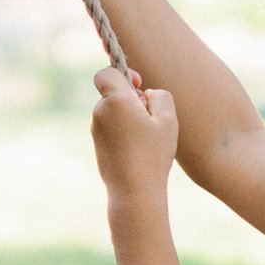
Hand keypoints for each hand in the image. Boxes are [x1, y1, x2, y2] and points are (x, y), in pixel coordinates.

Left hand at [91, 64, 177, 198]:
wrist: (134, 191)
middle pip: (113, 92)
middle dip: (130, 99)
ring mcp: (96, 129)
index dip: (122, 74)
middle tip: (149, 118)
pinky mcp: (98, 144)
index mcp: (115, 101)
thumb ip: (160, 96)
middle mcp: (100, 113)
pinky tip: (138, 148)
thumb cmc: (153, 154)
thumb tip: (146, 93)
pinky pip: (111, 127)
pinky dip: (123, 131)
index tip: (137, 86)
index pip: (105, 73)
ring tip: (146, 137)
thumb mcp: (168, 120)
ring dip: (128, 116)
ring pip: (113, 111)